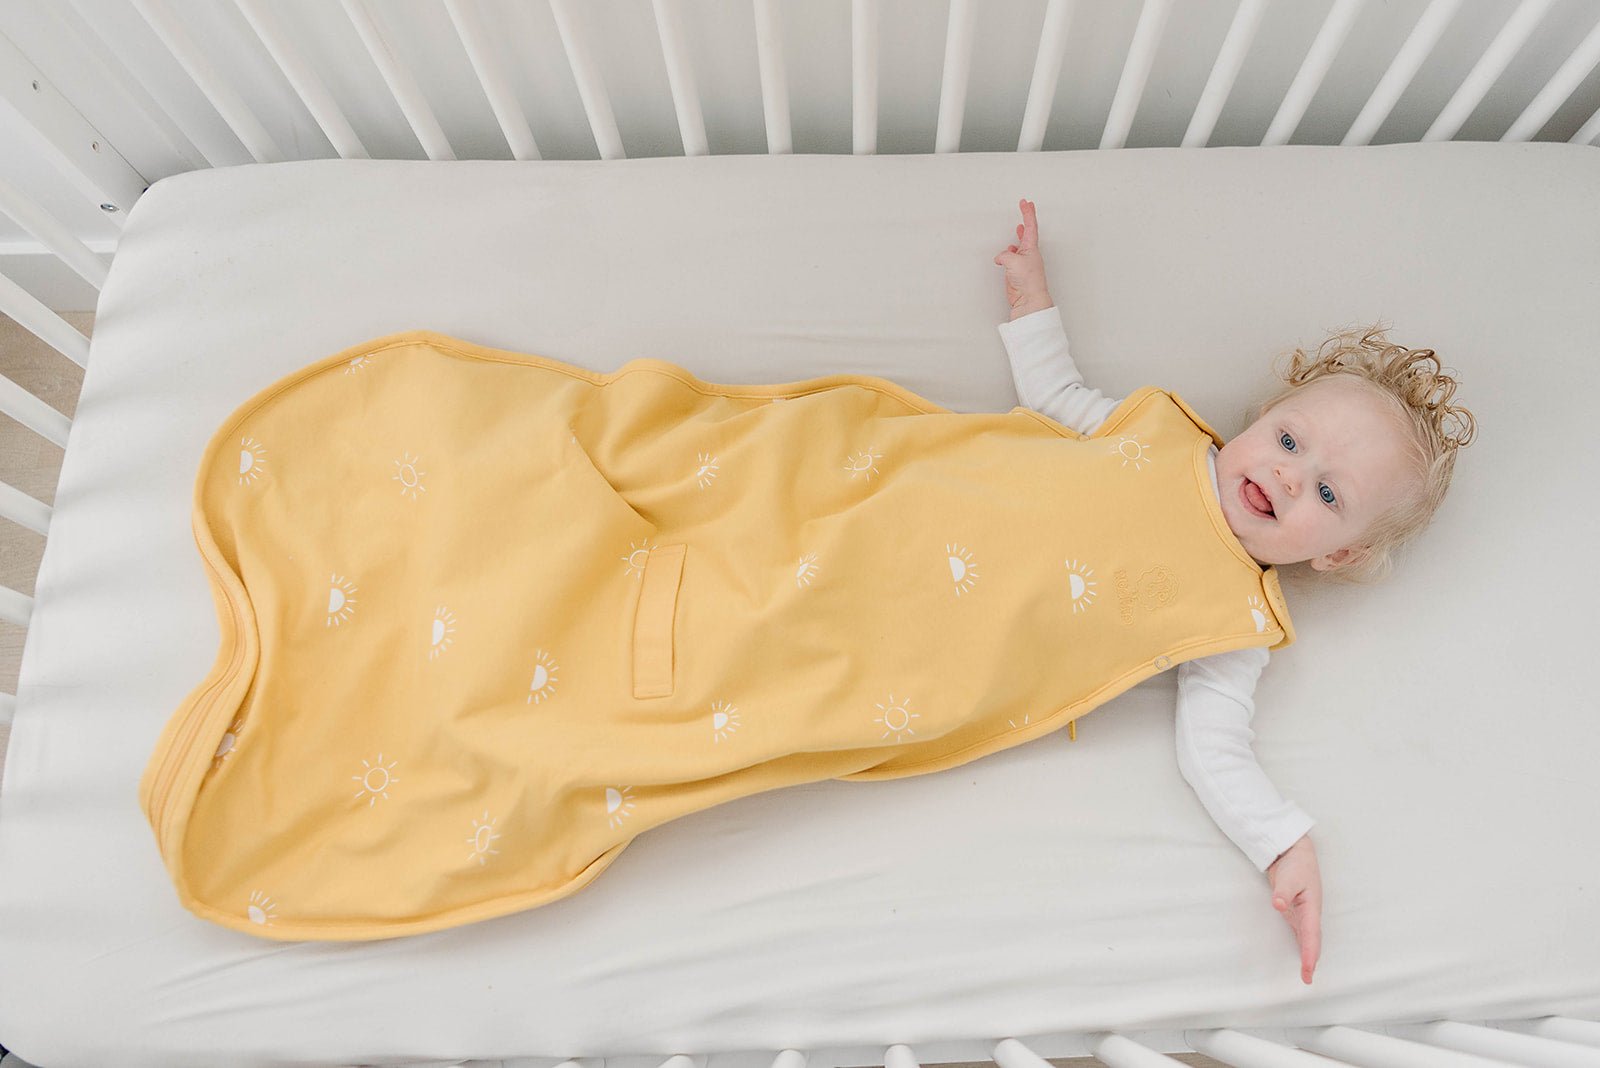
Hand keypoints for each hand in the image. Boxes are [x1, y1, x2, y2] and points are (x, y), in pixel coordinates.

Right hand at [992, 198, 1053, 319]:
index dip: (1028, 213)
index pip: (1030, 226)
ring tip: (1018, 229)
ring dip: (1017, 237)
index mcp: (1031, 248)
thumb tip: (1001, 257)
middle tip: (1026, 207)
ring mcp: (1022, 263)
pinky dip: (1005, 255)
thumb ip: (1005, 255)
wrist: (1028, 300)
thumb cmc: (1029, 282)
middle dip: (1026, 219)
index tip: (1026, 202)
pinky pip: (1009, 259)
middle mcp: (1028, 254)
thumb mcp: (1014, 262)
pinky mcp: (1015, 272)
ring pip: (1018, 246)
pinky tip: (1003, 256)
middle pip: (1027, 232)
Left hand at [1266, 833, 1321, 983]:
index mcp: (1311, 907)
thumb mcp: (1289, 877)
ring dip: (1308, 954)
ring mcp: (1304, 913)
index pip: (1311, 935)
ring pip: (1308, 938)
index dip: (1309, 953)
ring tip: (1306, 973)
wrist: (1295, 852)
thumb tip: (1278, 904)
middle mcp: (1310, 913)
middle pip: (1312, 940)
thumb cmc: (1296, 864)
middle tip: (1308, 979)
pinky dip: (1302, 944)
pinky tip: (1301, 954)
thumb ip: (1283, 892)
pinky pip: (1301, 932)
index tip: (1308, 969)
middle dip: (1311, 959)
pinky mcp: (1296, 910)